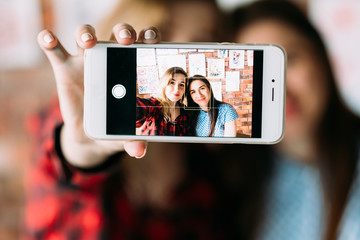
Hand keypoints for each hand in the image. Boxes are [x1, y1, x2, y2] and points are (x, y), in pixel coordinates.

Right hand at [37, 24, 160, 167]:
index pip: (143, 45)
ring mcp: (86, 63)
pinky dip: (49, 41)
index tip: (151, 38)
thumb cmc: (115, 128)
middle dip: (123, 31)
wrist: (91, 136)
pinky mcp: (65, 70)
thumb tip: (138, 151)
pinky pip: (55, 51)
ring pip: (85, 36)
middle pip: (117, 35)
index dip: (149, 36)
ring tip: (89, 42)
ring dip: (86, 33)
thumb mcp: (124, 134)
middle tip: (126, 41)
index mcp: (132, 70)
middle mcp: (111, 60)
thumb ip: (133, 139)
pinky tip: (48, 39)